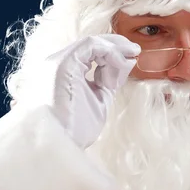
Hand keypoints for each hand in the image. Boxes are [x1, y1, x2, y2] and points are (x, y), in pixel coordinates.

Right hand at [19, 34, 139, 148]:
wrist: (57, 146)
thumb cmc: (74, 129)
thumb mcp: (98, 100)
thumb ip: (108, 81)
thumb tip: (126, 63)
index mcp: (60, 73)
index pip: (88, 54)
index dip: (112, 55)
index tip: (131, 60)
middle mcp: (54, 63)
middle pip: (90, 46)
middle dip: (116, 46)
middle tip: (135, 51)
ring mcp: (56, 62)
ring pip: (92, 43)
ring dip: (116, 50)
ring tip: (130, 59)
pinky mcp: (62, 63)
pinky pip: (91, 45)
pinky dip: (111, 52)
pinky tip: (122, 63)